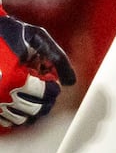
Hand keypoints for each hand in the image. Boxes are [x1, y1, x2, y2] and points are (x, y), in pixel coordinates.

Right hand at [0, 9, 75, 129]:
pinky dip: (16, 112)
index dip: (54, 86)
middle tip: (44, 84)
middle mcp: (1, 96)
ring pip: (21, 119)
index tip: (51, 78)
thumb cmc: (9, 32)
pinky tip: (17, 95)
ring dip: (31, 107)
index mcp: (14, 79)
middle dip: (45, 98)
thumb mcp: (37, 38)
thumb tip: (72, 82)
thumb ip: (58, 58)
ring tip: (29, 88)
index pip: (47, 95)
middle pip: (36, 111)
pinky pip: (6, 120)